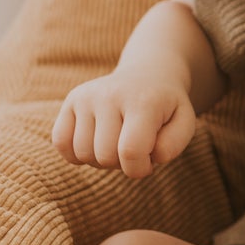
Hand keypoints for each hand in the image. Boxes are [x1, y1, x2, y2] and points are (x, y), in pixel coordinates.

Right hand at [51, 68, 196, 178]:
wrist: (148, 76)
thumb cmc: (165, 108)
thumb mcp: (184, 122)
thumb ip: (173, 144)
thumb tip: (149, 157)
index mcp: (143, 101)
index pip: (131, 152)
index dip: (139, 169)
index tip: (148, 163)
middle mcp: (110, 94)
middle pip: (104, 156)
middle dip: (121, 164)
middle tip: (133, 150)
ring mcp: (87, 96)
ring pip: (82, 153)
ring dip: (100, 160)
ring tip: (116, 144)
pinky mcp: (71, 100)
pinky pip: (60, 143)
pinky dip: (76, 154)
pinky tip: (95, 143)